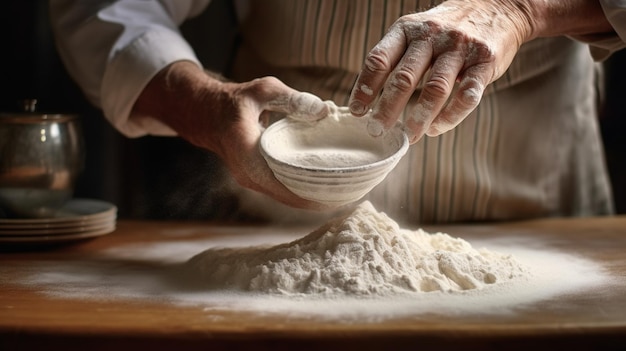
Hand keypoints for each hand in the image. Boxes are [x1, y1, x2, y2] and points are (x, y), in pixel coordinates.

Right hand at [132, 62, 331, 209]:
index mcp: (249, 155)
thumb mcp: (262, 90)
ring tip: (345, 192)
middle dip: (321, 198)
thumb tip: (324, 111)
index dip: (313, 194)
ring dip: (314, 197)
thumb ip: (292, 99)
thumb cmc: (234, 101)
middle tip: (353, 193)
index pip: (285, 185)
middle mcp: (249, 175)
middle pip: (291, 197)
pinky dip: (303, 190)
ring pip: (288, 197)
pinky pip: (283, 191)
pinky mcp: (256, 179)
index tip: (340, 194)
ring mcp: (252, 180)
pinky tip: (325, 186)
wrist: (205, 114)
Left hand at [348, 0, 536, 142]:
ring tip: (408, 137)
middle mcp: (432, 35)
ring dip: (419, 117)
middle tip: (376, 131)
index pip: (379, 59)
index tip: (357, 112)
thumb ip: (395, 58)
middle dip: (387, 108)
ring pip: (435, 89)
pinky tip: (436, 129)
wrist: (497, 7)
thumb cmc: (445, 30)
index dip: (365, 87)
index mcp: (407, 29)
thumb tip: (366, 99)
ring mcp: (460, 48)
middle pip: (404, 78)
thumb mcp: (415, 31)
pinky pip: (466, 95)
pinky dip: (450, 117)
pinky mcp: (484, 62)